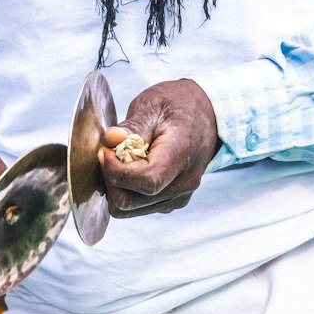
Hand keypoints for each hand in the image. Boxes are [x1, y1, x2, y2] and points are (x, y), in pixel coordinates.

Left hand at [97, 78, 219, 218]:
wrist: (207, 115)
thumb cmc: (180, 106)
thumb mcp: (155, 104)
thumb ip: (132, 125)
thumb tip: (110, 140)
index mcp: (182, 155)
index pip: (146, 181)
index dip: (116, 171)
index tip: (105, 151)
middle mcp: (184, 183)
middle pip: (131, 202)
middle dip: (111, 179)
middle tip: (109, 153)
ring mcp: (179, 196)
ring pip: (130, 209)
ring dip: (117, 186)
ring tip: (121, 159)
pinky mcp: (172, 201)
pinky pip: (138, 207)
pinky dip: (127, 190)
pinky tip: (132, 167)